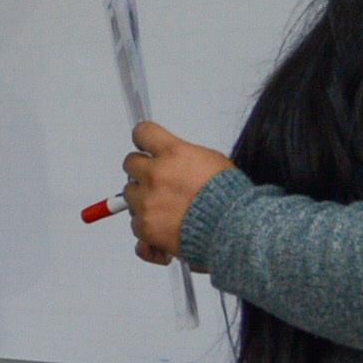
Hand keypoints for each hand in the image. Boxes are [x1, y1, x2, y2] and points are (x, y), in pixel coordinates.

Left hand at [121, 122, 233, 266]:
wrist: (233, 228)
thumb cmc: (229, 197)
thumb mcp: (212, 161)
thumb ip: (184, 156)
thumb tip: (171, 158)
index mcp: (173, 153)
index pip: (143, 133)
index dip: (144, 139)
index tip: (145, 145)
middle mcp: (155, 175)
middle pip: (130, 164)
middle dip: (142, 171)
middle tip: (157, 180)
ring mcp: (147, 201)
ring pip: (130, 194)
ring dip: (143, 199)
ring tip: (166, 208)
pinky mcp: (145, 226)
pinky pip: (135, 224)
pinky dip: (147, 228)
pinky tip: (162, 229)